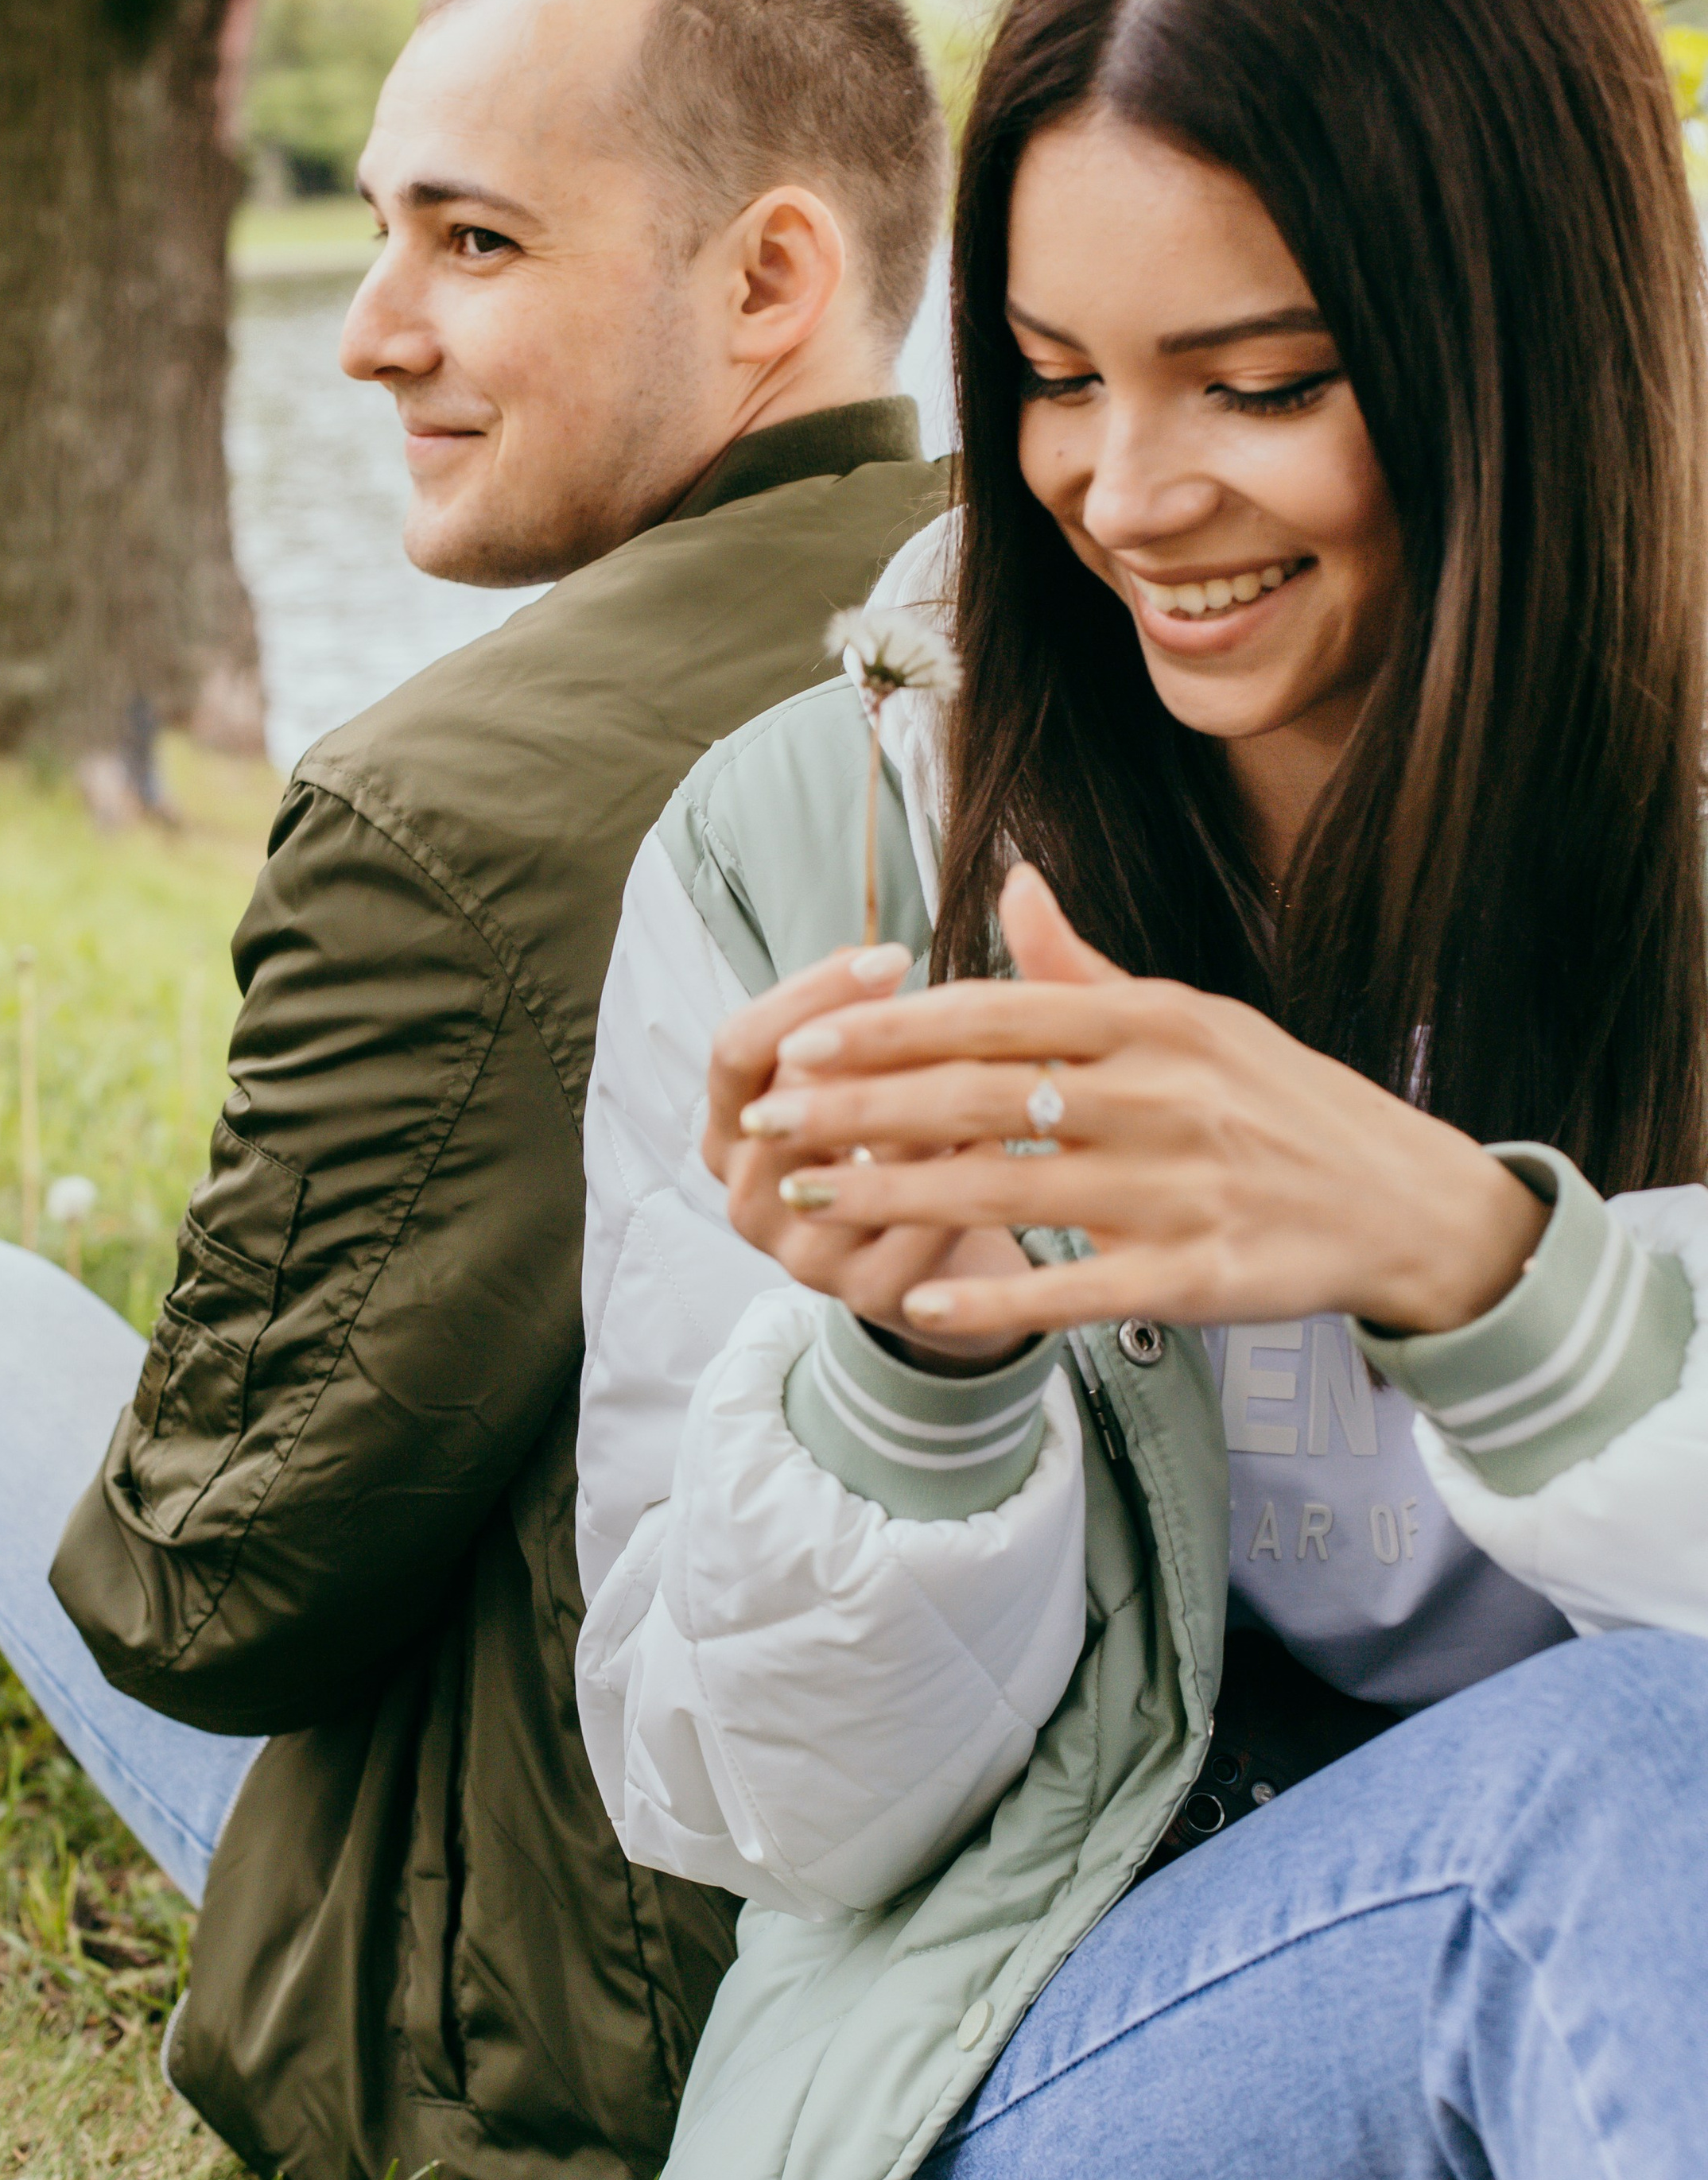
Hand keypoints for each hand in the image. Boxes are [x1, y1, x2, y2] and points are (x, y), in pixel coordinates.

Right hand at [704, 940, 1040, 1364]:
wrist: (941, 1267)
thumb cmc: (897, 1151)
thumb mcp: (867, 1081)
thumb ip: (864, 1019)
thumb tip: (880, 946)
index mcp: (732, 1131)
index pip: (737, 1048)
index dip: (807, 995)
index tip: (891, 956)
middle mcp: (747, 1196)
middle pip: (788, 1105)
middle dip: (870, 1047)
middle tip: (954, 1001)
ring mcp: (801, 1255)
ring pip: (855, 1169)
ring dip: (918, 1113)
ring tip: (986, 1062)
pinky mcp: (867, 1297)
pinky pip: (917, 1230)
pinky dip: (962, 1177)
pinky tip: (1008, 1136)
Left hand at [734, 865, 1549, 1356]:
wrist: (1410, 1203)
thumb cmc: (1282, 1102)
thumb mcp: (1194, 1016)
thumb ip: (1087, 967)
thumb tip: (1012, 883)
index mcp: (1155, 1020)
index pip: (993, 1014)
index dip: (887, 1031)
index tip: (799, 1045)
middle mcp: (1164, 1094)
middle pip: (982, 1098)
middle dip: (860, 1110)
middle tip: (769, 1122)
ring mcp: (1182, 1188)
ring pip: (1011, 1190)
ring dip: (897, 1195)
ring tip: (809, 1196)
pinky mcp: (1200, 1275)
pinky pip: (1078, 1286)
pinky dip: (997, 1289)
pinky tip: (918, 1297)